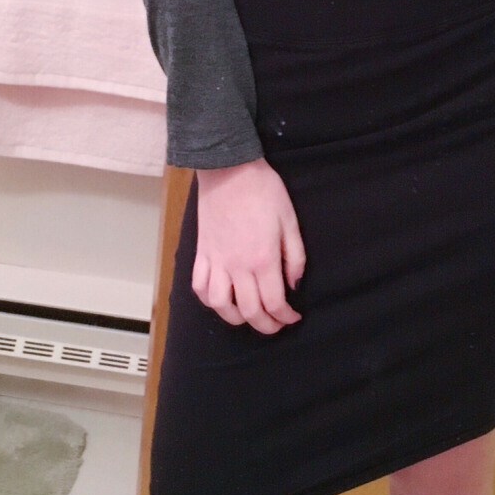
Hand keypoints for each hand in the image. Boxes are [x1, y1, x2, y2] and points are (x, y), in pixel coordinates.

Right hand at [192, 157, 306, 334]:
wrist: (228, 169)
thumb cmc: (263, 190)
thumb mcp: (290, 221)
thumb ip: (295, 256)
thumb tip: (294, 284)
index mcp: (263, 259)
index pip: (274, 303)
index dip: (285, 317)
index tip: (293, 317)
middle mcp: (237, 266)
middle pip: (250, 311)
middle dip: (266, 326)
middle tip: (277, 324)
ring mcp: (216, 261)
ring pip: (221, 306)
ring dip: (236, 318)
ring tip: (249, 314)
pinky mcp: (202, 253)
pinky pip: (200, 287)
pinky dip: (210, 300)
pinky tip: (222, 298)